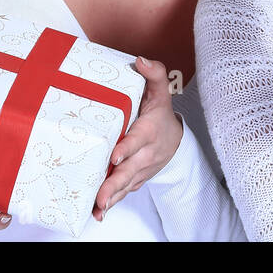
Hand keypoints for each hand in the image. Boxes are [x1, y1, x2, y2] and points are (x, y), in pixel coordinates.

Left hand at [92, 57, 182, 218]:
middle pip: (129, 169)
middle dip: (115, 182)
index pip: (138, 139)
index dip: (127, 148)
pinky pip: (125, 192)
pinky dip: (114, 202)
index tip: (115, 155)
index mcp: (150, 130)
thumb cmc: (160, 113)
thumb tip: (140, 60)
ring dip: (112, 196)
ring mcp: (141, 169)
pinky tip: (99, 212)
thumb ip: (154, 74)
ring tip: (98, 207)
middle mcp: (146, 153)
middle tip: (101, 195)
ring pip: (126, 184)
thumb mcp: (160, 91)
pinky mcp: (136, 179)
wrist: (174, 139)